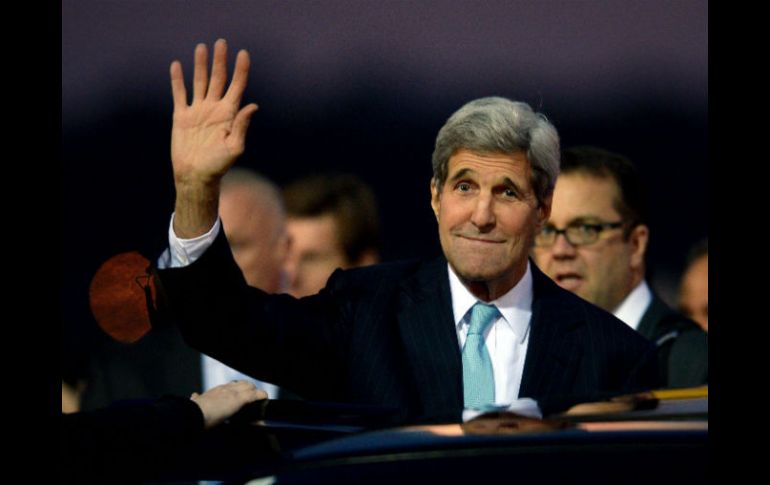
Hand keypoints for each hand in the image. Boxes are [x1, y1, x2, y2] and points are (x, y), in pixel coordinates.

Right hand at [170, 38, 257, 186]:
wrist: (195, 176)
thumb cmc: (218, 166)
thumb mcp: (234, 147)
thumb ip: (242, 126)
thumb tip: (252, 106)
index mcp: (229, 114)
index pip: (237, 87)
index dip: (241, 70)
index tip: (243, 53)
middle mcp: (214, 109)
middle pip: (218, 79)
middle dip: (220, 61)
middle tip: (221, 42)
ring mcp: (198, 111)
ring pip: (199, 82)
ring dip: (200, 65)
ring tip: (201, 47)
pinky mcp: (181, 116)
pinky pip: (180, 94)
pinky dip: (178, 80)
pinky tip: (177, 66)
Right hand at [190, 380, 266, 428]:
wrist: (194, 414)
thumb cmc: (193, 412)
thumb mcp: (195, 403)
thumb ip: (196, 399)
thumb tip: (194, 395)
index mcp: (214, 391)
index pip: (230, 386)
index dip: (236, 390)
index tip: (239, 396)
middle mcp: (224, 388)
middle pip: (241, 384)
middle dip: (248, 390)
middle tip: (253, 399)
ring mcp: (232, 392)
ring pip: (249, 386)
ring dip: (254, 392)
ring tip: (260, 400)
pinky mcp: (239, 399)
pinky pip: (255, 395)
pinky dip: (261, 397)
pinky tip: (265, 399)